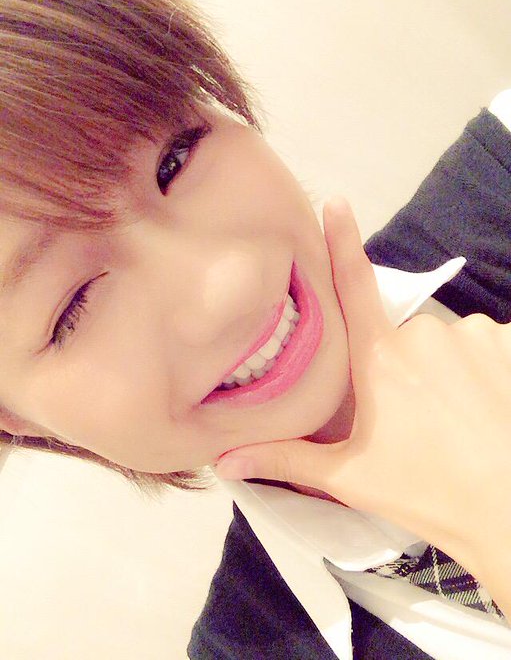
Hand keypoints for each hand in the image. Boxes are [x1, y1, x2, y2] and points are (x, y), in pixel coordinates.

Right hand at [215, 196, 510, 609]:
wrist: (507, 510)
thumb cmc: (427, 492)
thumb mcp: (349, 477)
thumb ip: (284, 458)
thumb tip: (223, 459)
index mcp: (379, 359)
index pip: (353, 284)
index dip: (341, 240)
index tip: (336, 201)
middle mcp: (425, 334)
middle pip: (404, 335)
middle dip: (404, 366)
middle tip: (416, 419)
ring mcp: (476, 335)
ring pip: (449, 343)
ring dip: (447, 370)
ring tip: (456, 420)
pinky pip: (488, 346)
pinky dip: (484, 370)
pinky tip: (488, 409)